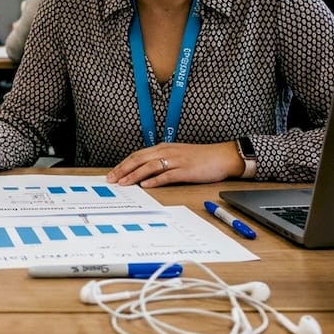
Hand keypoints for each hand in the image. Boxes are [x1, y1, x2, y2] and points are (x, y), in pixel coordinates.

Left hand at [106, 141, 244, 187]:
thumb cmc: (200, 157)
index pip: (137, 155)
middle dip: (123, 169)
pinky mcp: (185, 170)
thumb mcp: (177, 155)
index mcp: (163, 148)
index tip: (112, 173)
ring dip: (134, 175)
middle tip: (111, 179)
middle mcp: (167, 152)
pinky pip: (167, 175)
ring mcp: (176, 160)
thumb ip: (162, 161)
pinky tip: (146, 185)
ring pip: (149, 166)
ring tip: (123, 183)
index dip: (123, 164)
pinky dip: (155, 180)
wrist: (222, 156)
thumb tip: (145, 173)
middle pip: (139, 159)